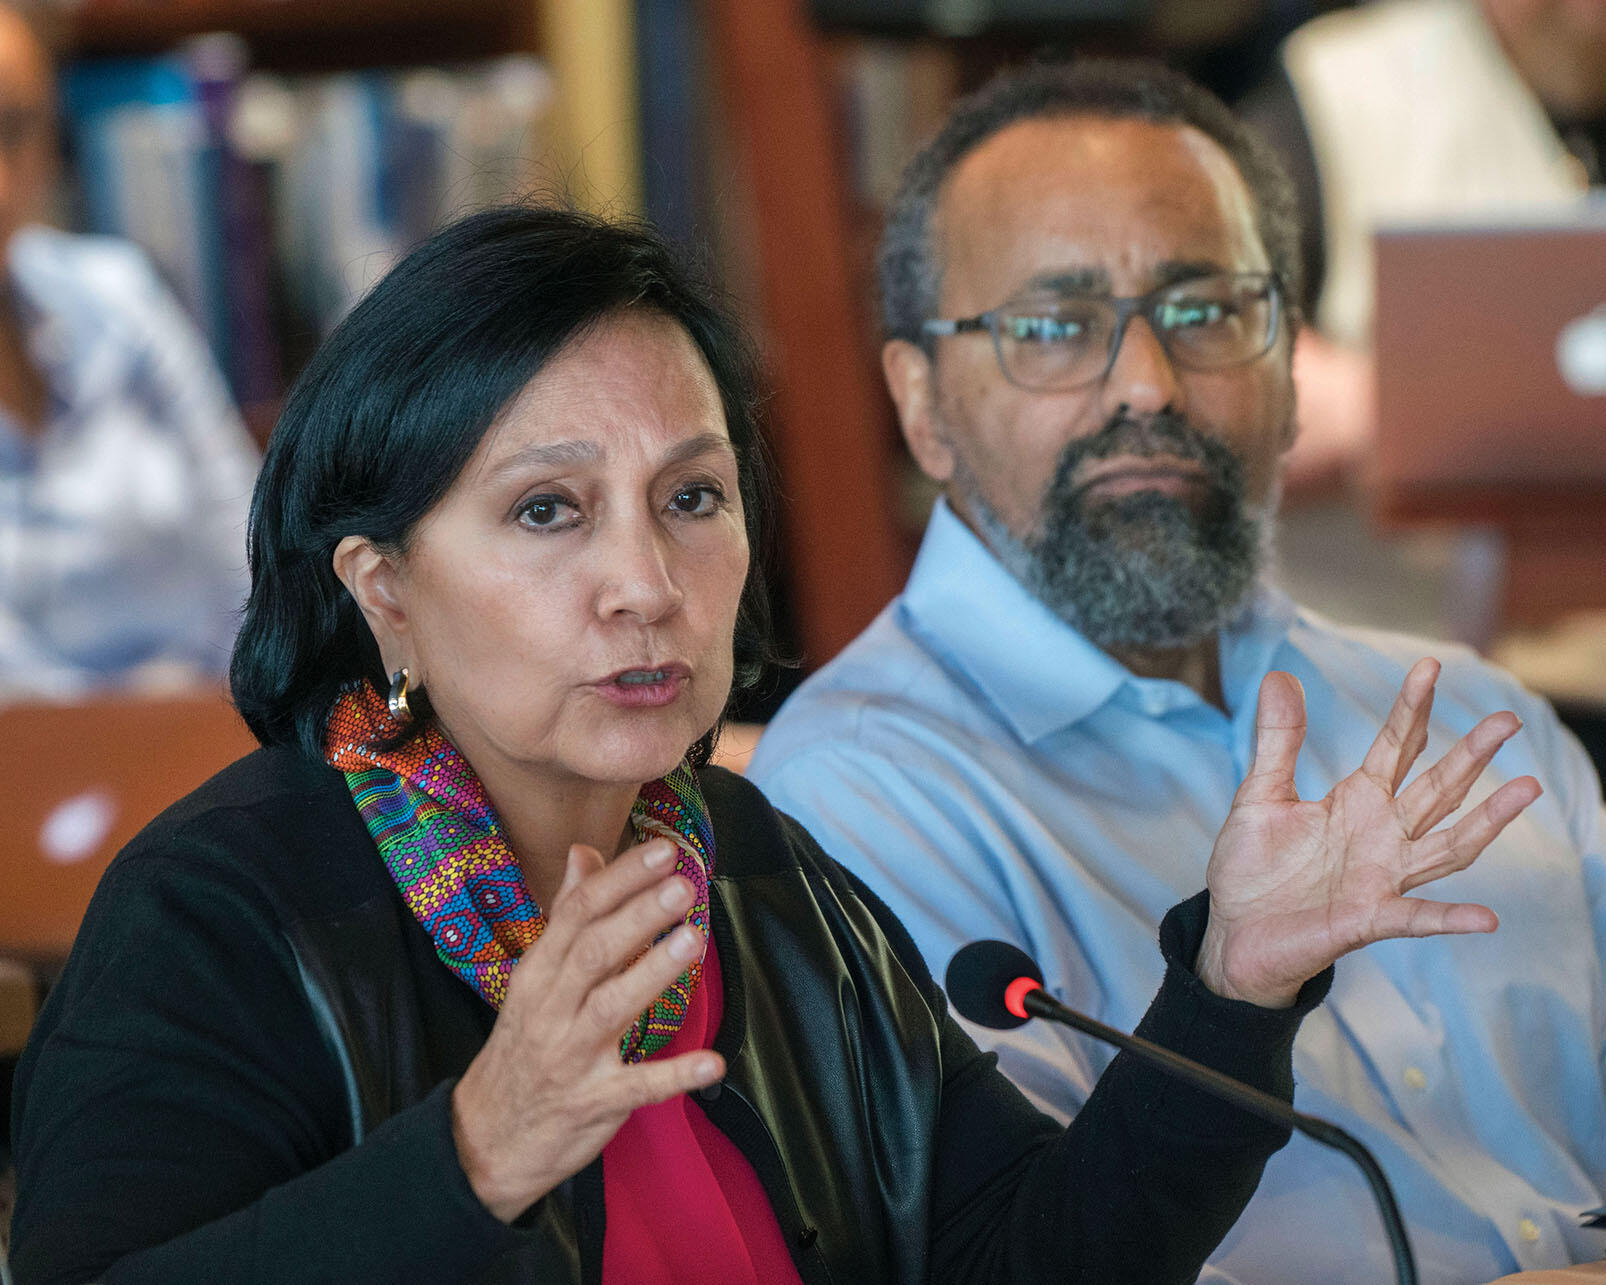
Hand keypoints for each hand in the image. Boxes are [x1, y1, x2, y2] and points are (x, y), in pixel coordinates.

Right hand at [450, 838, 724, 1221]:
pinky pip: (636, 1087)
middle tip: (682, 886)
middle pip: (593, 951)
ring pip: (612, 1007)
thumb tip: (584, 852)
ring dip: (653, 973)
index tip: (664, 851)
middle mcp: (551, 1008)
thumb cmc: (522, 1045)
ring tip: (693, 940)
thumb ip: (566, 915)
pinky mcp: (593, 1102)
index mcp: (539, 972)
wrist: (483, 1139)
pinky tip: (711, 1063)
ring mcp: (571, 1056)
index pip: (578, 913)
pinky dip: (673, 1075)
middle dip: (638, 916)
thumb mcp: (534, 978)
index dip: (622, 879)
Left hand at [1196, 658, 1540, 1008]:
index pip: (1395, 747)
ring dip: (1487, 821)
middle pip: (1437, 788)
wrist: (1234, 933)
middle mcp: (1381, 834)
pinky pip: (1416, 918)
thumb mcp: (1259, 795)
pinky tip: (1486, 918)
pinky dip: (1449, 918)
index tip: (1429, 666)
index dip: (1412, 709)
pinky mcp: (1368, 919)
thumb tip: (1279, 676)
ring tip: (1527, 788)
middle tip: (1508, 719)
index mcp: (1357, 800)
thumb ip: (1277, 741)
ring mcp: (1382, 877)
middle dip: (1471, 754)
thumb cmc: (1252, 868)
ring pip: (1447, 846)